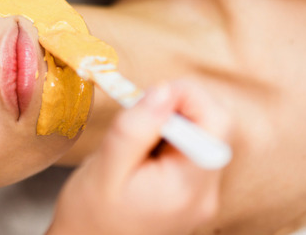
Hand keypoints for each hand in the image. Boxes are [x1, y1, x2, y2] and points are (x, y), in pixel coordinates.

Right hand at [46, 81, 231, 234]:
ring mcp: (201, 197)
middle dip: (177, 108)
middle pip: (213, 127)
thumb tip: (164, 90)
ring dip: (171, 123)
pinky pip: (191, 153)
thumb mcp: (105, 167)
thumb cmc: (89, 216)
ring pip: (202, 136)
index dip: (189, 96)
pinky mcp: (192, 195)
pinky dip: (168, 140)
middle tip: (138, 112)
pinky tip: (142, 152)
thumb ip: (137, 127)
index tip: (151, 94)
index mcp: (187, 187)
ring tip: (135, 138)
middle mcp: (205, 194)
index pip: (217, 123)